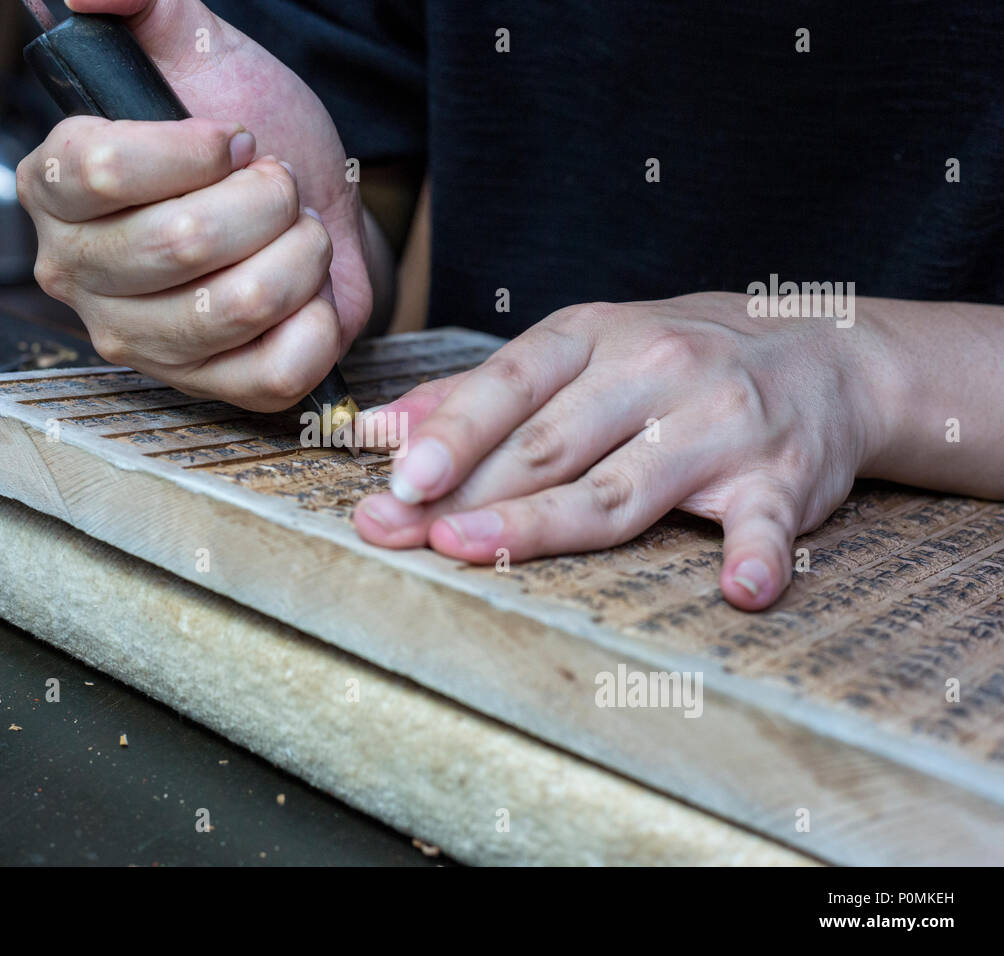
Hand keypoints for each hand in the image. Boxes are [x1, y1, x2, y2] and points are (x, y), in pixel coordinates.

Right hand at [16, 0, 372, 410]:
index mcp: (54, 187)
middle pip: (181, 242)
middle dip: (265, 200)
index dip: (194, 151)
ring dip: (297, 256)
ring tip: (296, 236)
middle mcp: (77, 273)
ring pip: (233, 307)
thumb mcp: (195, 47)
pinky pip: (275, 370)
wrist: (315, 205)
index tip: (236, 139)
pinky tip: (305, 295)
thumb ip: (136, 3)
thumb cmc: (249, 135)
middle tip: (279, 187)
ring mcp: (139, 342)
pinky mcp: (205, 389)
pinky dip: (317, 323)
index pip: (102, 172)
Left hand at [353, 293, 896, 610]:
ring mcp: (720, 425)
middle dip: (468, 493)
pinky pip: (767, 521)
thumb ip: (482, 392)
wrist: (823, 354)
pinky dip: (758, 554)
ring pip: (622, 488)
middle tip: (401, 534)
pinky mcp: (782, 478)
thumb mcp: (580, 350)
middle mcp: (656, 372)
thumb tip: (381, 430)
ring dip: (547, 524)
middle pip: (550, 444)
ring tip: (470, 549)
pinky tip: (740, 589)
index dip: (453, 431)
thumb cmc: (670, 360)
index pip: (512, 382)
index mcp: (596, 338)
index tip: (400, 477)